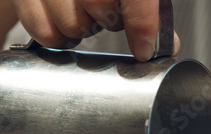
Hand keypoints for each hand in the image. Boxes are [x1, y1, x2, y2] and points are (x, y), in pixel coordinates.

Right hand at [12, 0, 180, 60]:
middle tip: (105, 13)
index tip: (144, 49)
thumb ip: (147, 7)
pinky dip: (56, 37)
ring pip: (71, 25)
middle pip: (101, 9)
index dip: (142, 23)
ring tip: (82, 14)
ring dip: (81, 30)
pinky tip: (63, 22)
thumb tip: (168, 43)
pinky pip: (43, 32)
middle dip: (108, 21)